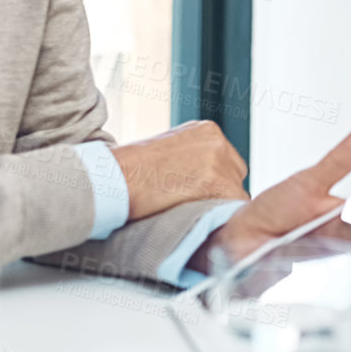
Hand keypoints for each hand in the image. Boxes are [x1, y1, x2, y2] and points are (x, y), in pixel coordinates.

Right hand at [109, 120, 247, 220]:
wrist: (114, 177)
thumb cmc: (130, 170)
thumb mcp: (168, 150)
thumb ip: (193, 158)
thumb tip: (204, 180)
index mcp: (207, 130)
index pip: (227, 161)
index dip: (215, 182)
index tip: (199, 194)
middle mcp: (218, 141)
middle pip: (236, 175)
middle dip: (221, 192)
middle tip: (195, 206)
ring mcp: (220, 161)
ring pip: (236, 194)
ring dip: (218, 207)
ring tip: (191, 214)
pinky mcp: (216, 183)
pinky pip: (230, 208)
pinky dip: (216, 218)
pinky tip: (195, 220)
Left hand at [193, 123, 350, 272]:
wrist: (235, 238)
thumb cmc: (274, 211)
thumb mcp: (309, 181)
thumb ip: (340, 161)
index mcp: (339, 224)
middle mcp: (329, 247)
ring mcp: (309, 265)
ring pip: (329, 265)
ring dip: (332, 257)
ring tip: (327, 246)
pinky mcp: (287, 280)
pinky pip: (296, 280)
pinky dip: (295, 275)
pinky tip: (290, 265)